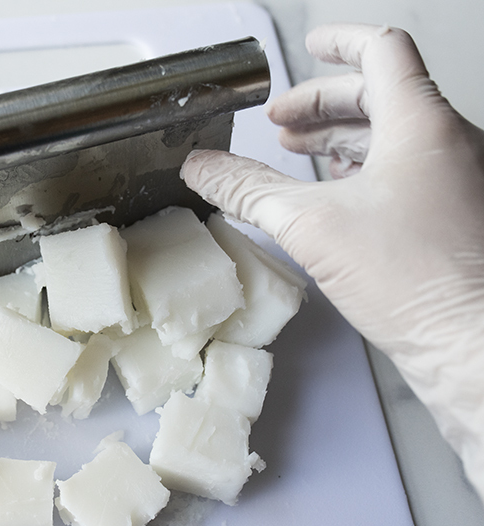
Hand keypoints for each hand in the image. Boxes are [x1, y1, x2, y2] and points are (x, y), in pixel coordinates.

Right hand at [181, 24, 483, 496]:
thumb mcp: (309, 225)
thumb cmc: (416, 283)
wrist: (472, 348)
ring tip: (299, 153)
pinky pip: (409, 171)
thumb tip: (203, 169)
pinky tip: (337, 195)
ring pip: (396, 135)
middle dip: (323, 102)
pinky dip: (367, 169)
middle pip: (382, 95)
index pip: (381, 51)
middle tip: (282, 118)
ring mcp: (459, 180)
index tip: (313, 43)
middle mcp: (450, 143)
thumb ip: (248, 188)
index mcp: (421, 124)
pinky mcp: (455, 216)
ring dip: (342, 137)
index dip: (339, 42)